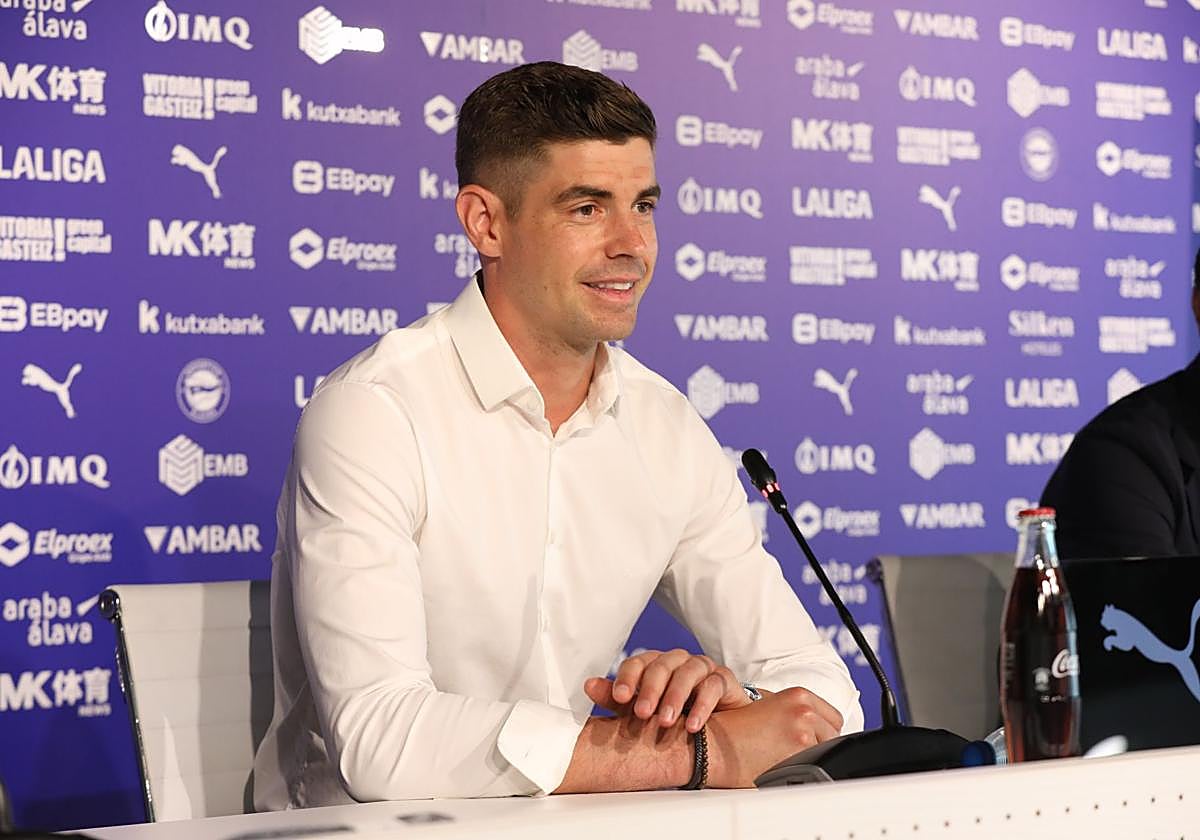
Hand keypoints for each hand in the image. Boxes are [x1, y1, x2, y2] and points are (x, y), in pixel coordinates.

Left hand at [584, 648, 749, 732]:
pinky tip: (693, 726)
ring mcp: (702, 667)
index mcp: (654, 664)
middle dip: (651, 690)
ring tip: (665, 722)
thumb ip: (617, 699)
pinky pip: (714, 686)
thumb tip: (588, 685)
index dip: (628, 678)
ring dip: (675, 697)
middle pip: (662, 665)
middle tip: (642, 714)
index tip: (620, 697)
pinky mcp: (723, 680)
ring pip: (688, 672)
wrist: (713, 724)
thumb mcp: (642, 710)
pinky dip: (703, 705)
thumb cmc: (672, 714)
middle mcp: (677, 661)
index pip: (638, 663)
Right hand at [705, 686, 844, 787]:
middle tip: (794, 752)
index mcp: (798, 695)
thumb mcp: (769, 708)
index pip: (834, 718)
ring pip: (824, 754)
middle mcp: (804, 711)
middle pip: (833, 736)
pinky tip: (781, 769)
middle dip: (818, 744)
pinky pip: (812, 770)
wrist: (711, 744)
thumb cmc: (732, 729)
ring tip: (784, 760)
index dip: (823, 731)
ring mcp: (802, 734)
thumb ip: (796, 715)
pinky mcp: (797, 757)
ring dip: (809, 758)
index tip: (813, 739)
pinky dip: (801, 772)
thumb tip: (817, 732)